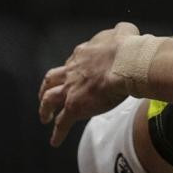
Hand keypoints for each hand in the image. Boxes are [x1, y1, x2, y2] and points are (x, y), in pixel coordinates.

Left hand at [39, 22, 136, 146]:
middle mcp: (72, 70)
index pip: (74, 61)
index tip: (78, 73)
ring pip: (49, 99)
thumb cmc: (128, 48)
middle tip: (46, 94)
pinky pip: (62, 123)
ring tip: (45, 117)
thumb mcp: (125, 31)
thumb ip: (121, 31)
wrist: (127, 63)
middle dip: (47, 86)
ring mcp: (71, 89)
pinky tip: (55, 141)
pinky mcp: (75, 107)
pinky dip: (57, 133)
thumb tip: (123, 31)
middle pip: (52, 78)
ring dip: (45, 108)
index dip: (75, 67)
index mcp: (83, 54)